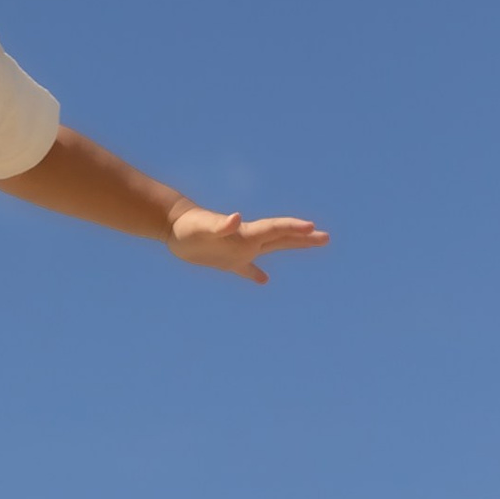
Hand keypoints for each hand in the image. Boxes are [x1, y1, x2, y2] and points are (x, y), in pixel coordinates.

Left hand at [168, 204, 328, 286]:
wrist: (172, 225)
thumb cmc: (189, 226)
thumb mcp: (204, 228)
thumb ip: (221, 225)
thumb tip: (236, 218)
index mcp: (246, 234)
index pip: (276, 230)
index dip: (294, 229)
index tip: (314, 228)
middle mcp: (247, 240)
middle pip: (282, 237)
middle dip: (304, 238)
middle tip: (327, 237)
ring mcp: (239, 249)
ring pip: (272, 248)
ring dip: (292, 246)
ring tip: (311, 243)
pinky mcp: (226, 260)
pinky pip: (246, 268)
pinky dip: (255, 273)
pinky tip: (264, 280)